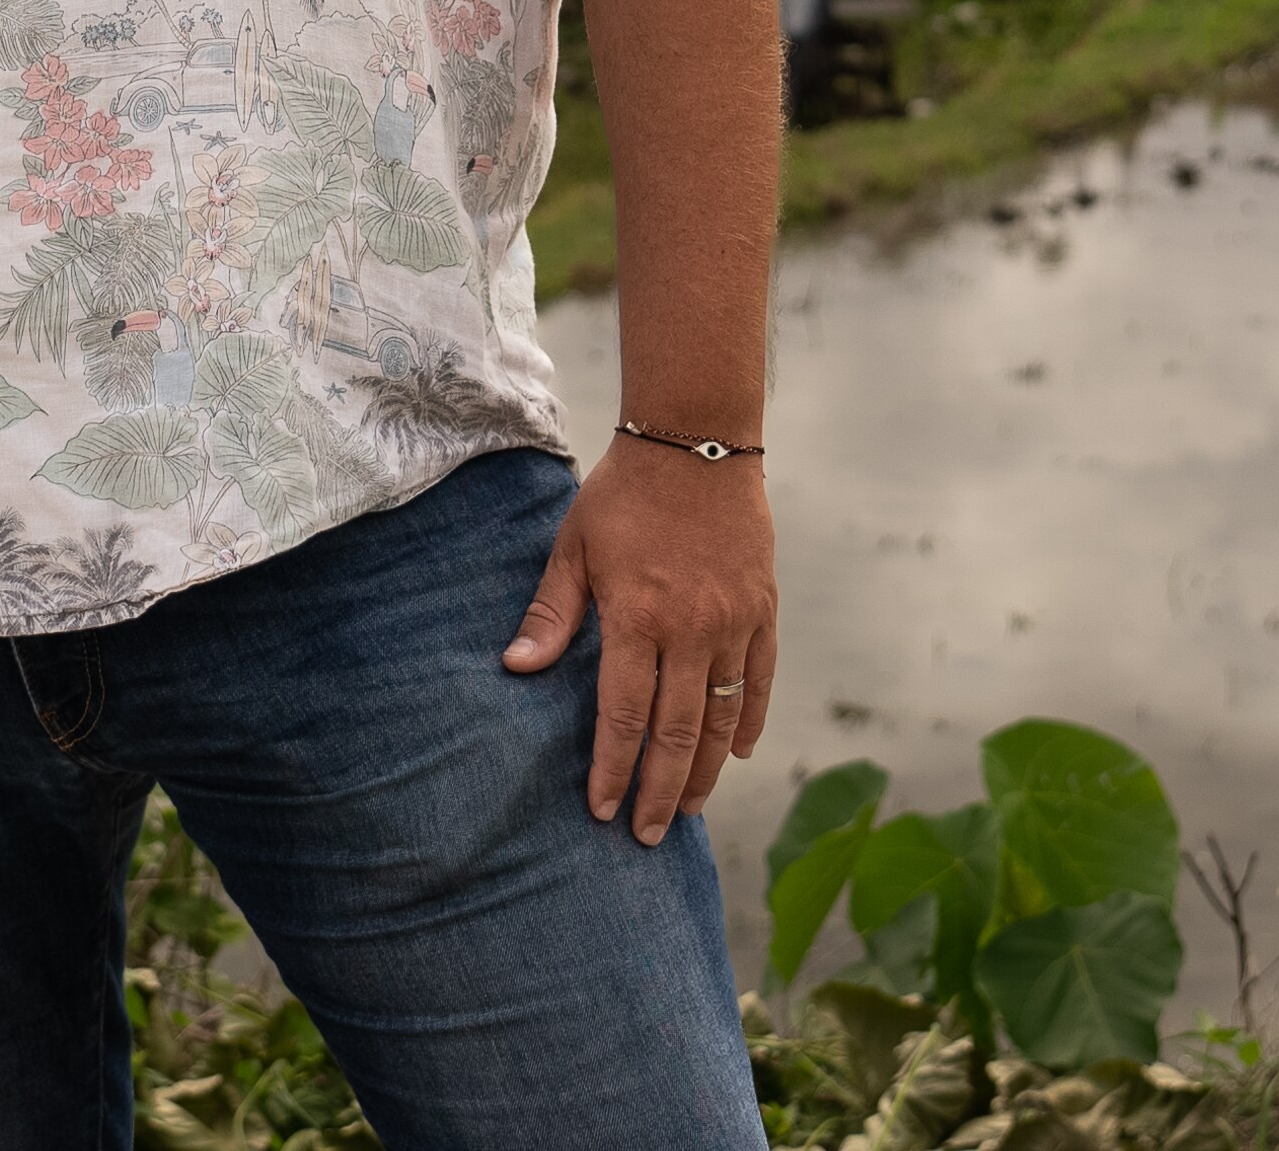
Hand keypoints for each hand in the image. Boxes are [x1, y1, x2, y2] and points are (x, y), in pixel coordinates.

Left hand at [502, 439, 776, 843]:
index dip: (614, 770)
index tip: (603, 811)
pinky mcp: (762, 610)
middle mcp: (692, 630)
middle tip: (648, 836)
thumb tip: (516, 669)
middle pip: (678, 733)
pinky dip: (749, 722)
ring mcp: (734, 623)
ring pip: (723, 719)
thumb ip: (552, 613)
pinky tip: (737, 754)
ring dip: (704, 771)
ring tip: (687, 809)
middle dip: (661, 791)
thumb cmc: (624, 493)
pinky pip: (758, 681)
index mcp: (639, 617)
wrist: (698, 441)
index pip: (624, 716)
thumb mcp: (574, 546)